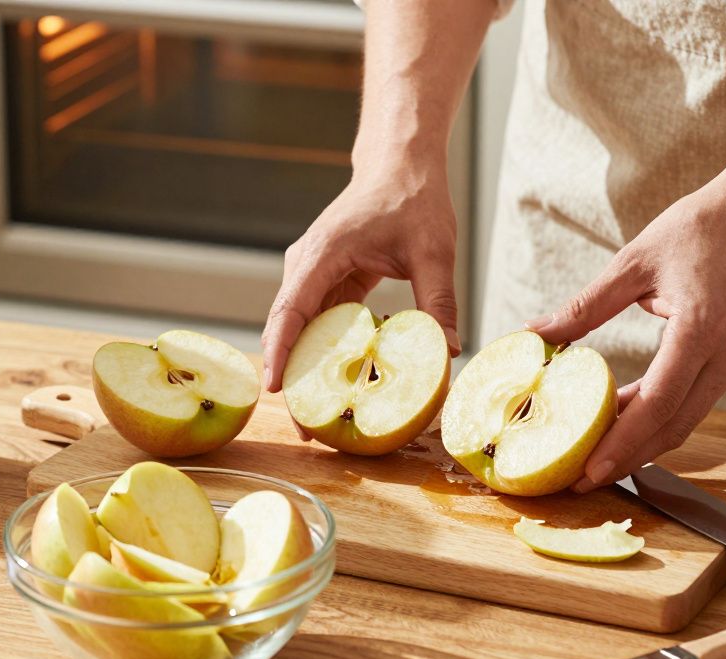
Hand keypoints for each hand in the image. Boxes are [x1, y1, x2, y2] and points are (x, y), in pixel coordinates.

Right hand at [261, 163, 462, 396]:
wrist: (401, 163)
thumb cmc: (414, 198)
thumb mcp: (433, 250)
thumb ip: (439, 300)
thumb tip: (450, 351)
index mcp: (323, 253)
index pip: (290, 310)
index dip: (280, 353)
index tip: (275, 389)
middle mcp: (306, 265)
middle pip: (287, 329)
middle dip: (293, 378)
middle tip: (309, 428)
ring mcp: (313, 274)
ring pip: (300, 331)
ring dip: (308, 371)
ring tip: (322, 417)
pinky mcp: (326, 281)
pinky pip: (319, 325)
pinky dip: (326, 355)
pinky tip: (341, 387)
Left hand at [526, 183, 725, 491]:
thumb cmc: (698, 228)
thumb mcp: (633, 261)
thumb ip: (585, 306)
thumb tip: (535, 333)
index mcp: (701, 328)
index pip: (658, 402)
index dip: (622, 442)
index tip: (590, 470)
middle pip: (674, 426)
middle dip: (628, 459)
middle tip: (582, 480)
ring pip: (686, 420)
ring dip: (643, 444)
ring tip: (596, 460)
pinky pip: (693, 402)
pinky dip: (659, 419)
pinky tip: (623, 423)